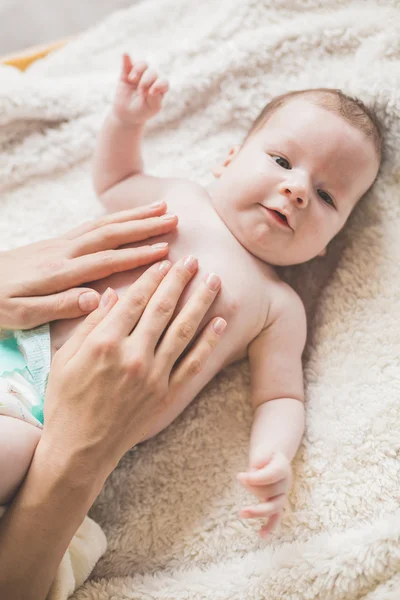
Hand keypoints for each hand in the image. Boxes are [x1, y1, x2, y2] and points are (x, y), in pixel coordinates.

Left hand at [0, 202, 175, 329]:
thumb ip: (59, 305)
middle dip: (143, 225)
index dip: (137, 256)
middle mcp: (62, 252)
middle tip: (173, 218)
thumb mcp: (21, 315)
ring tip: (159, 208)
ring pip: (102, 224)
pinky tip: (125, 218)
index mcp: (58, 272)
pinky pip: (90, 226)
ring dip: (132, 216)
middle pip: (109, 234)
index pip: (105, 261)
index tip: (165, 251)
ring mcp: (58, 244)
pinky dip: (113, 219)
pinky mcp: (53, 243)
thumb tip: (97, 299)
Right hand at [42, 254, 225, 481]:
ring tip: (214, 280)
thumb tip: (112, 295)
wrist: (81, 448)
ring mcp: (153, 376)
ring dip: (200, 302)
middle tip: (193, 260)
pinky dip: (208, 342)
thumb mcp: (65, 359)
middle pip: (162, 309)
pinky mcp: (166, 394)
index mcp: (105, 343)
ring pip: (183, 331)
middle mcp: (133, 356)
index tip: (165, 262)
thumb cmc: (66, 402)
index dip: (152, 279)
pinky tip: (219, 322)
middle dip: (179, 281)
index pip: (135, 302)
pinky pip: (193, 364)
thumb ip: (90, 325)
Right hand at [113, 53, 168, 124]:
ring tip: (132, 79)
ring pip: (142, 65)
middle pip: (152, 72)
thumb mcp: (153, 107)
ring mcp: (139, 75)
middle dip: (146, 81)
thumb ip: (156, 97)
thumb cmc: (143, 111)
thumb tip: (152, 86)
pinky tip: (125, 54)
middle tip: (140, 93)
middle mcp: (151, 78)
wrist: (127, 114)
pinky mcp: (126, 73)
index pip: (163, 81)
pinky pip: (127, 63)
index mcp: (160, 87)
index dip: (158, 85)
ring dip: (138, 70)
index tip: (150, 93)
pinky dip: (126, 59)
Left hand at [237, 451, 291, 537]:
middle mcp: (286, 482)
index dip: (255, 478)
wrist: (272, 457)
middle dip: (253, 488)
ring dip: (257, 509)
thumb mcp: (260, 456)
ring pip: (272, 507)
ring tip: (241, 512)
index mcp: (283, 467)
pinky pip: (276, 517)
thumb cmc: (263, 456)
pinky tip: (261, 535)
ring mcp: (283, 494)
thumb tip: (247, 482)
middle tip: (239, 478)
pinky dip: (270, 526)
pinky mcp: (277, 503)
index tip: (239, 476)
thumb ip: (256, 469)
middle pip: (270, 491)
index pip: (271, 476)